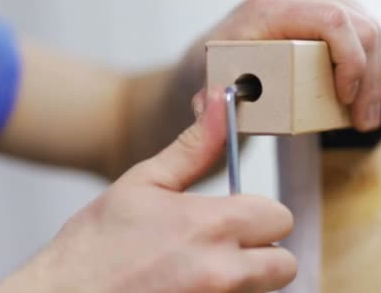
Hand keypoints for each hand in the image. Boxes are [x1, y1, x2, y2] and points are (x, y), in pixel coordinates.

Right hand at [0, 88, 296, 292]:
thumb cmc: (96, 244)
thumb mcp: (144, 183)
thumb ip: (193, 147)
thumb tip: (219, 106)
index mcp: (212, 225)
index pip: (279, 217)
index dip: (260, 214)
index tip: (236, 215)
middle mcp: (222, 272)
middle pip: (284, 263)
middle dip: (263, 250)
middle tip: (226, 244)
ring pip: (263, 289)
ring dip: (245, 277)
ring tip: (202, 265)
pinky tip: (190, 285)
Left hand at [206, 0, 380, 130]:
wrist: (227, 45)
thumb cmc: (224, 64)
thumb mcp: (214, 81)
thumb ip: (206, 100)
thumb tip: (211, 105)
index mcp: (269, 7)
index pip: (332, 22)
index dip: (351, 61)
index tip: (345, 98)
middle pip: (360, 28)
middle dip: (369, 80)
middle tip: (362, 121)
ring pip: (370, 30)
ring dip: (375, 77)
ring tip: (364, 116)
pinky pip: (366, 30)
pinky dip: (372, 64)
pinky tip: (365, 93)